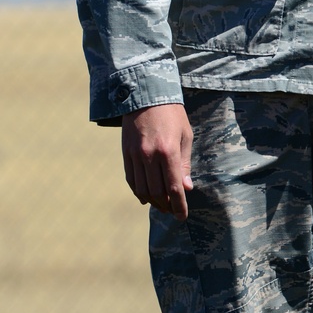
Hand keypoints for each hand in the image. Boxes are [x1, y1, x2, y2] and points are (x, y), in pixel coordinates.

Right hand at [121, 103, 193, 218]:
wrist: (146, 95)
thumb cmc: (172, 114)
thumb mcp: (185, 136)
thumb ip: (184, 164)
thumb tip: (186, 188)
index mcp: (168, 151)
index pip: (174, 187)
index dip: (179, 205)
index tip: (182, 217)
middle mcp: (149, 155)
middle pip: (157, 191)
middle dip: (166, 205)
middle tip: (173, 210)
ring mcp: (135, 155)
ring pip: (142, 188)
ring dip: (152, 201)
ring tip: (161, 205)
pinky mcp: (125, 153)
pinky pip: (131, 179)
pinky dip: (138, 191)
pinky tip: (145, 197)